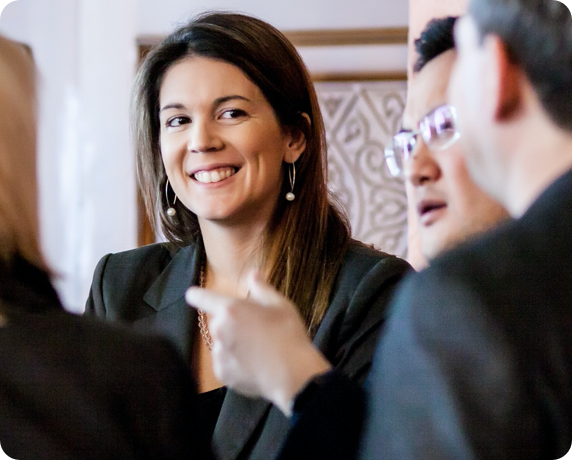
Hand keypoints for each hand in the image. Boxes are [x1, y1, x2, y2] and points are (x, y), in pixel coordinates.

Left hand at [185, 271, 331, 415]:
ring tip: (256, 349)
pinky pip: (224, 361)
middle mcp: (218, 329)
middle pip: (217, 321)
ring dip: (231, 342)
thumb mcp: (280, 305)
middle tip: (253, 328)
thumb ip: (261, 288)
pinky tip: (253, 363)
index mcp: (230, 308)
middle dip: (229, 322)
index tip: (194, 295)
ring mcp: (218, 353)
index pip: (200, 297)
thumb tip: (252, 274)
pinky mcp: (222, 373)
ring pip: (220, 342)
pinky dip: (234, 361)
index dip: (197, 295)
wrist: (292, 374)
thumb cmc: (288, 334)